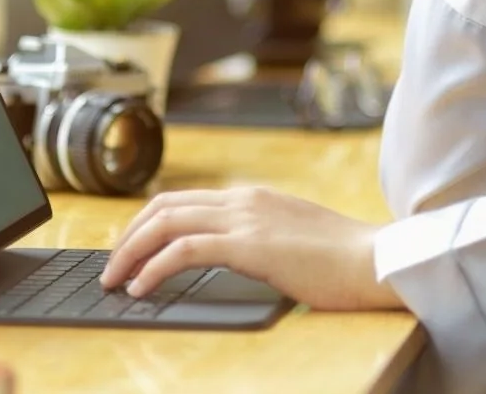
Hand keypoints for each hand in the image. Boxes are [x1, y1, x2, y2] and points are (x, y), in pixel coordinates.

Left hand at [99, 187, 404, 310]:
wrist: (375, 261)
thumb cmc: (344, 261)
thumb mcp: (294, 239)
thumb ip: (263, 238)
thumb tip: (238, 255)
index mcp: (253, 197)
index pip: (183, 199)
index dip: (147, 222)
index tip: (130, 248)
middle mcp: (243, 199)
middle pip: (163, 206)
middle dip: (128, 235)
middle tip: (111, 265)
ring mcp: (245, 219)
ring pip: (166, 223)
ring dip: (131, 251)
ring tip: (115, 279)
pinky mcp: (249, 245)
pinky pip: (183, 250)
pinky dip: (153, 267)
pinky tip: (141, 287)